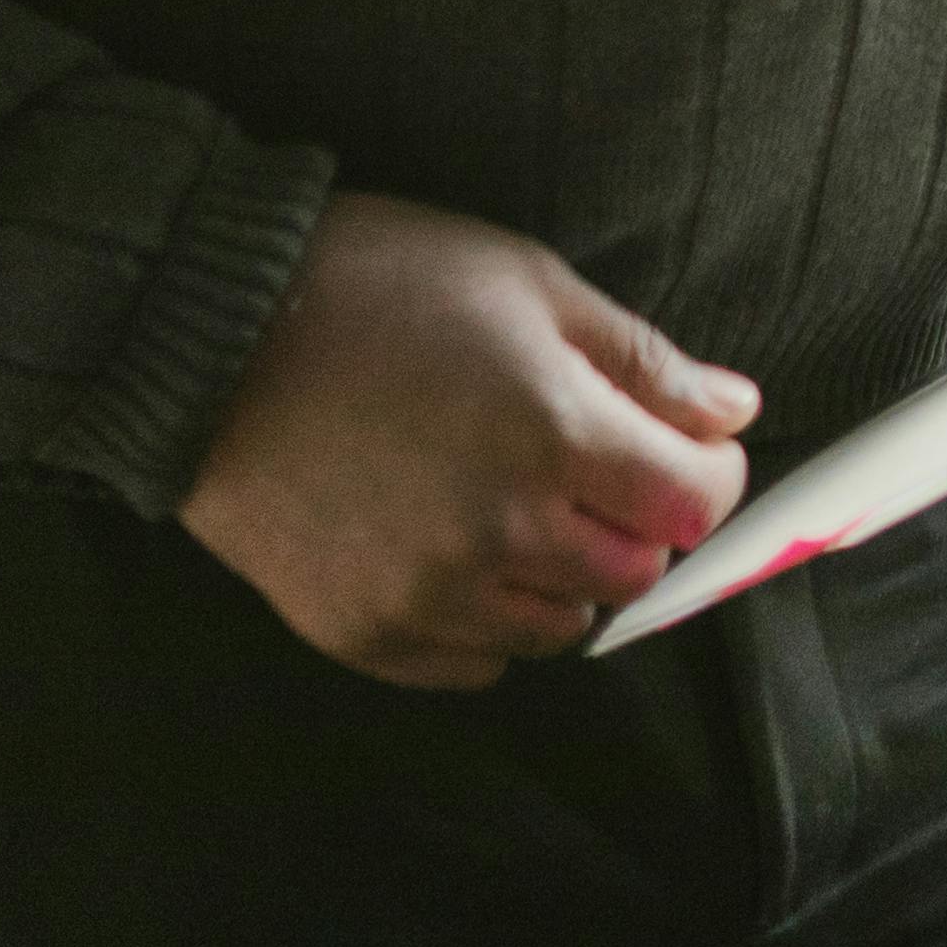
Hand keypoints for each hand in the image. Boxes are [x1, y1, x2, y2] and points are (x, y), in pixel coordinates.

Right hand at [177, 192, 756, 688]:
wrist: (210, 338)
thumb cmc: (378, 283)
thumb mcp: (528, 283)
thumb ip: (642, 361)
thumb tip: (735, 411)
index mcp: (552, 434)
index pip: (694, 504)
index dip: (708, 473)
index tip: (688, 448)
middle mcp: (498, 532)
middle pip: (635, 575)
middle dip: (639, 523)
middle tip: (596, 468)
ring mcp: (428, 595)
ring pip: (560, 627)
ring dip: (565, 574)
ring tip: (516, 502)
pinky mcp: (364, 635)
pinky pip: (475, 663)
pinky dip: (489, 618)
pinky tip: (457, 547)